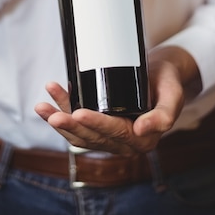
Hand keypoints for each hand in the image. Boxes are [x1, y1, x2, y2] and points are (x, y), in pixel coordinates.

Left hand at [34, 46, 201, 154]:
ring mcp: (109, 135)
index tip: (79, 113)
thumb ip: (164, 116)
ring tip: (41, 106)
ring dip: (58, 119)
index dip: (95, 125)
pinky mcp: (98, 124)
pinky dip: (62, 109)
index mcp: (142, 140)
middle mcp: (123, 142)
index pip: (114, 133)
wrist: (162, 73)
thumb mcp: (173, 96)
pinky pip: (77, 122)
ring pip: (79, 132)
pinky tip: (48, 99)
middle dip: (69, 124)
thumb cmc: (168, 82)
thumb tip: (142, 130)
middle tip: (51, 113)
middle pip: (91, 136)